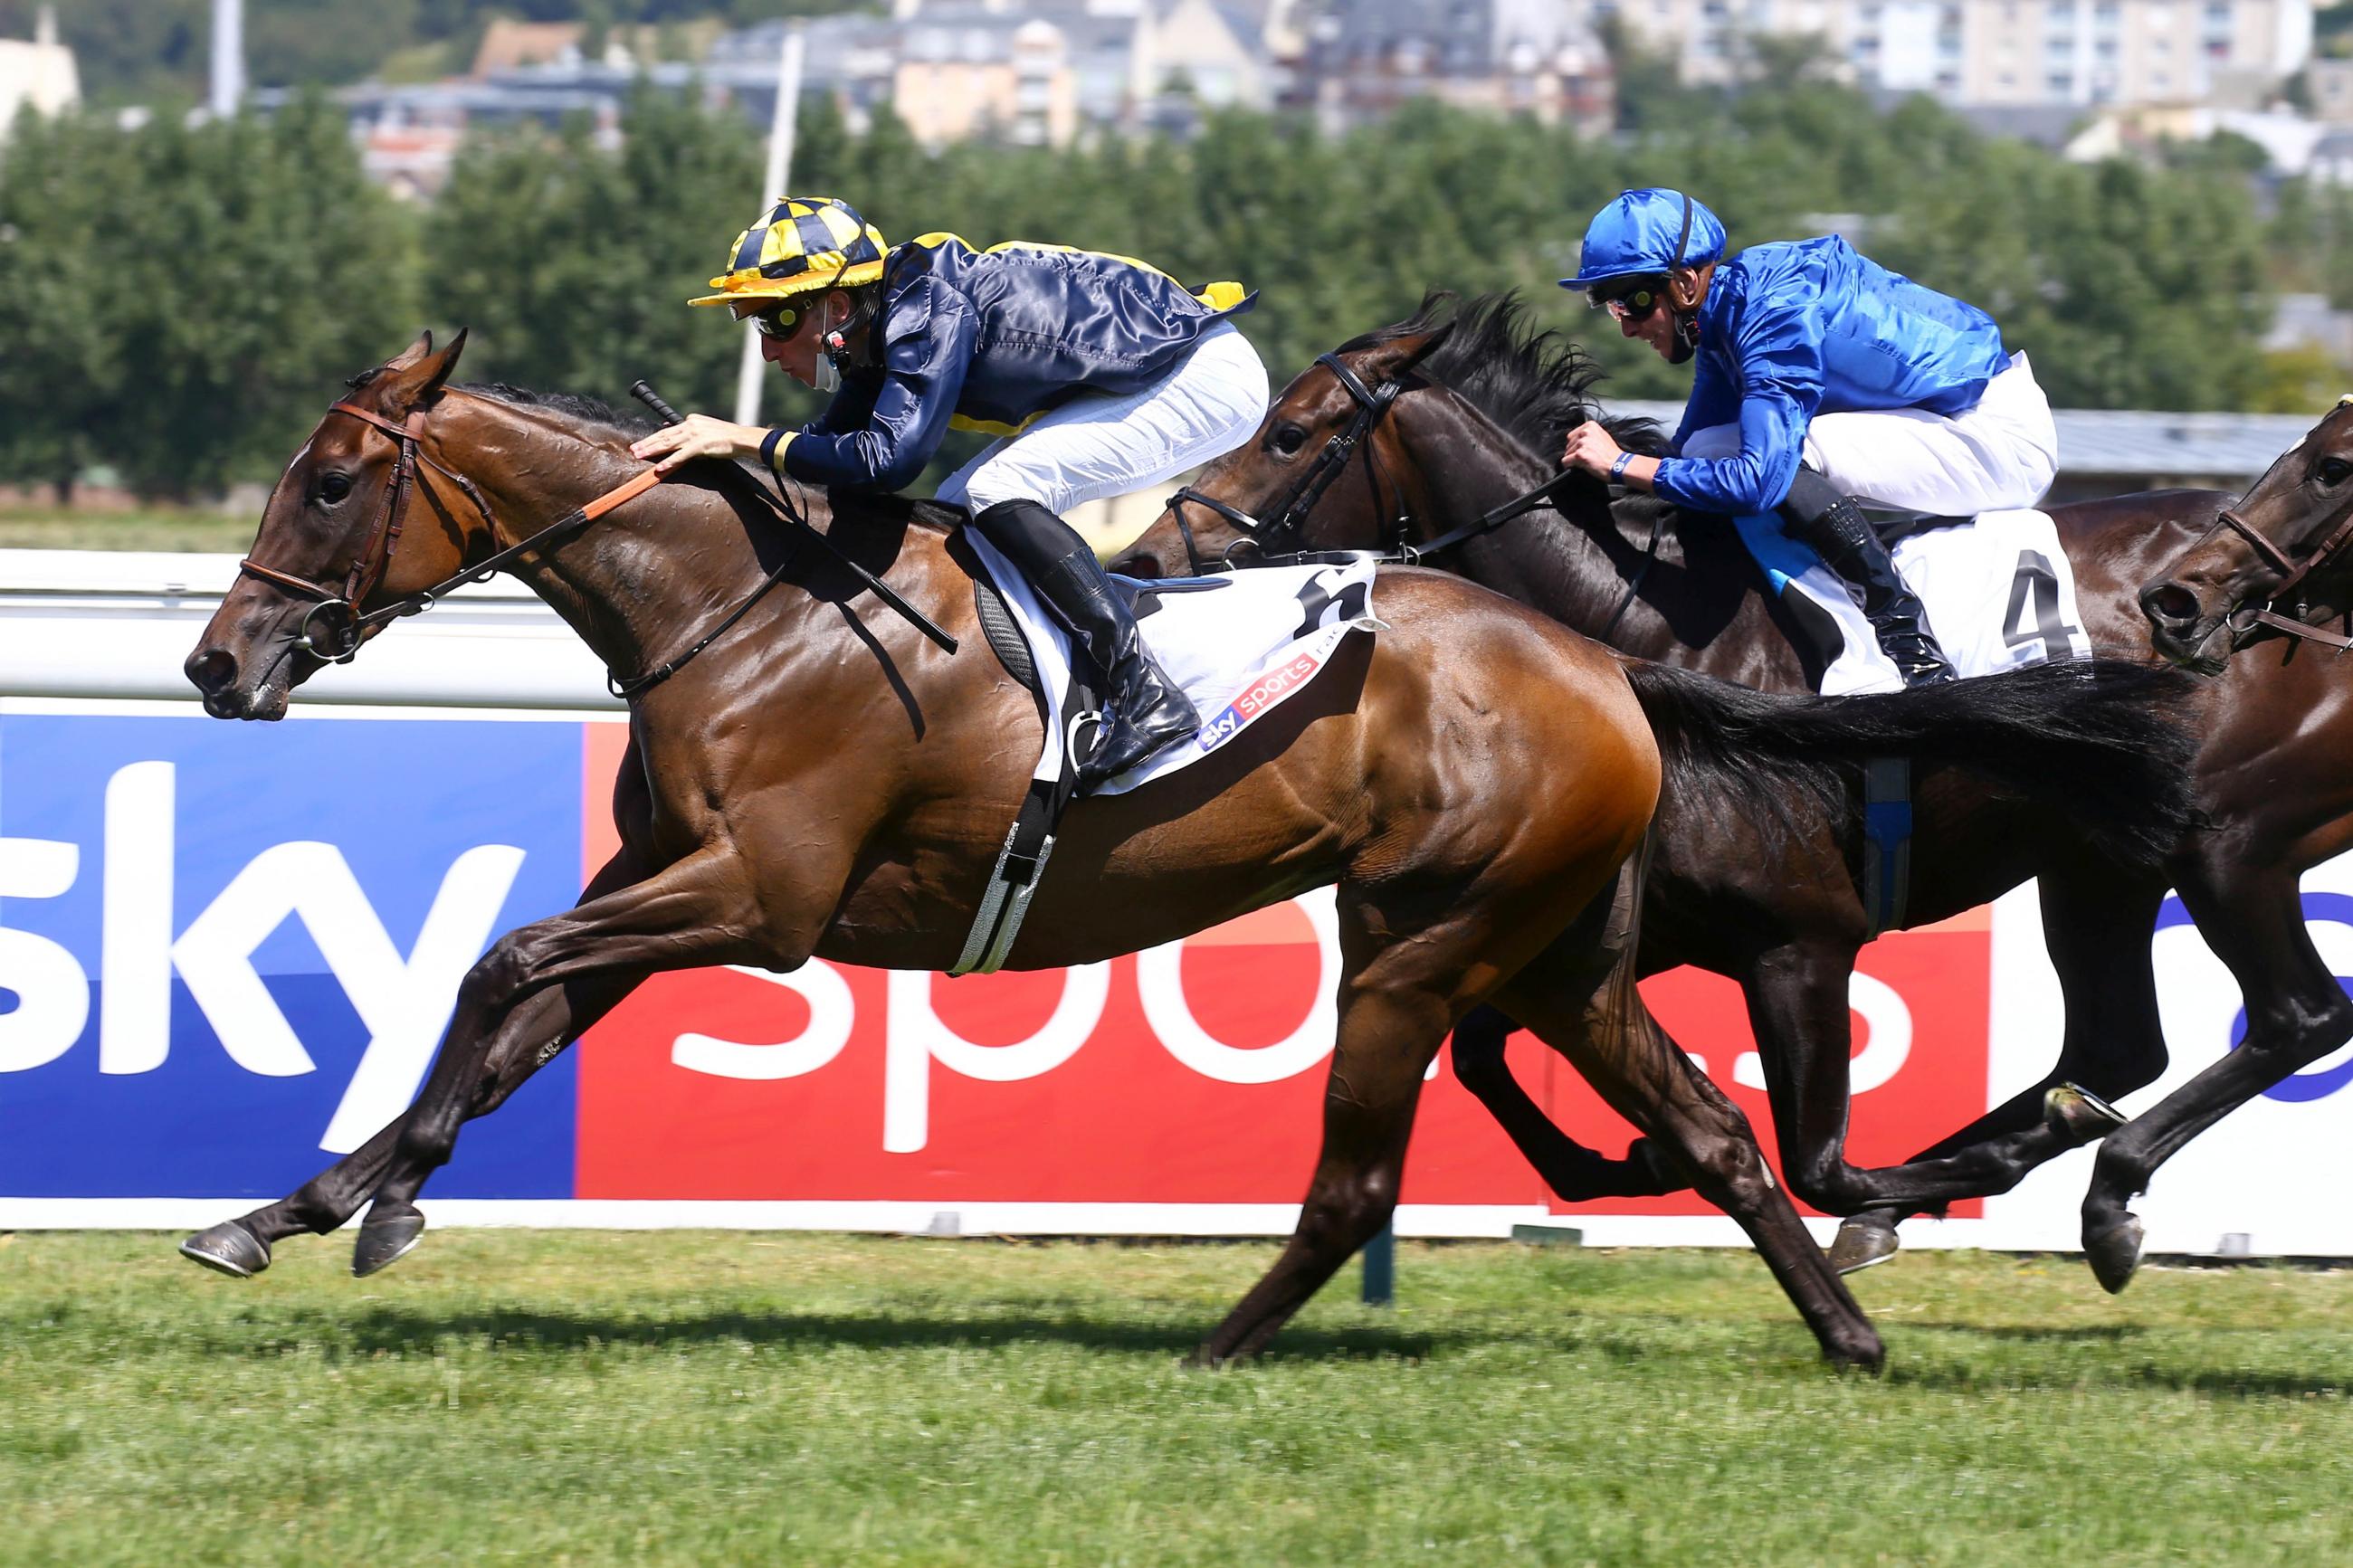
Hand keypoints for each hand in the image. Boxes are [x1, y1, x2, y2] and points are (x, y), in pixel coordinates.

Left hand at [629, 414, 769, 474]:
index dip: (653, 437)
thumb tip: (673, 434)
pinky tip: (660, 467)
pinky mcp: (700, 446)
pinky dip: (670, 461)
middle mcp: (690, 425)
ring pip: (668, 443)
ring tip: (639, 456)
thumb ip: (690, 433)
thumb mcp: (706, 431)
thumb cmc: (727, 438)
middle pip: (663, 435)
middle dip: (647, 443)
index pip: (668, 430)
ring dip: (652, 450)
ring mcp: (694, 435)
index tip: (642, 443)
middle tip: (634, 450)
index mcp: (691, 420)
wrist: (742, 438)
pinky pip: (681, 456)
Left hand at [1559, 422, 1623, 478]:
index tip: (1585, 449)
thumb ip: (1589, 435)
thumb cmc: (1612, 454)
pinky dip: (1570, 466)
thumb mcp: (1602, 436)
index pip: (1572, 435)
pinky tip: (1582, 466)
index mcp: (1590, 425)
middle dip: (1575, 451)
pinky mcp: (1579, 455)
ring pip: (1567, 453)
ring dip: (1574, 459)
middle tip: (1588, 456)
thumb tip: (1578, 439)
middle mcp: (1585, 432)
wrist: (1618, 465)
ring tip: (1588, 460)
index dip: (1576, 444)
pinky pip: (1565, 462)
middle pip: (1568, 444)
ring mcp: (1582, 443)